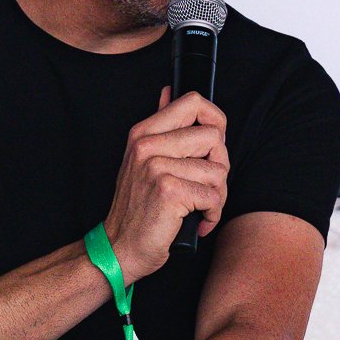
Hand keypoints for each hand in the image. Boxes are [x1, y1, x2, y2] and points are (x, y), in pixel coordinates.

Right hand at [104, 86, 228, 282]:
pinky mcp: (168, 190)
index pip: (193, 102)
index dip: (215, 120)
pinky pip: (213, 196)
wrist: (120, 248)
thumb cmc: (138, 209)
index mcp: (143, 133)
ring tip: (200, 208)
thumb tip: (168, 92)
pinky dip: (212, 215)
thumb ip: (160, 126)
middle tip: (206, 187)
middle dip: (220, 166)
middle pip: (215, 137)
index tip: (212, 145)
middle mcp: (148, 145)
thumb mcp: (141, 161)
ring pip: (218, 170)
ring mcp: (156, 167)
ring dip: (217, 196)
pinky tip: (198, 221)